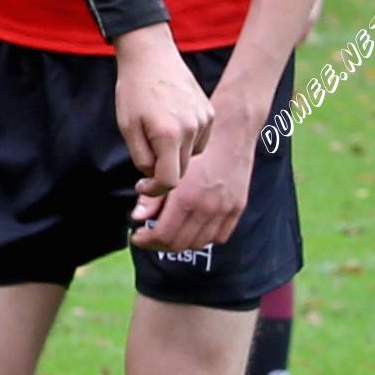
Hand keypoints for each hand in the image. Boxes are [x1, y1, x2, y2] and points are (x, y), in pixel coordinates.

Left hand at [108, 32, 212, 207]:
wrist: (151, 55)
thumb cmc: (134, 90)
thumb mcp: (128, 128)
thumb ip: (141, 158)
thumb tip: (153, 177)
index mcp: (168, 135)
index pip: (168, 180)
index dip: (153, 189)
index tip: (142, 185)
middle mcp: (191, 129)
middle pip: (181, 170)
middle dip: (162, 170)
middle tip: (146, 155)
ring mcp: (204, 120)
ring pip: (191, 156)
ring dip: (175, 155)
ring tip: (158, 132)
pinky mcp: (209, 113)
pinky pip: (199, 141)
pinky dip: (186, 141)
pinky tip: (173, 124)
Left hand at [138, 96, 262, 251]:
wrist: (232, 130)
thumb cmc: (194, 143)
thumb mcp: (166, 166)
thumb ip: (152, 196)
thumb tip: (137, 218)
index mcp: (186, 197)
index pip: (163, 235)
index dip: (146, 240)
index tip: (137, 235)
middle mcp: (207, 207)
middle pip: (179, 244)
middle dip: (159, 244)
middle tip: (149, 235)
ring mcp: (224, 209)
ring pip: (199, 243)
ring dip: (181, 242)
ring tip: (170, 231)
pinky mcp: (238, 207)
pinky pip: (220, 236)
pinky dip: (204, 237)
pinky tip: (193, 227)